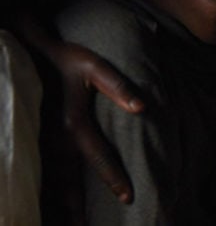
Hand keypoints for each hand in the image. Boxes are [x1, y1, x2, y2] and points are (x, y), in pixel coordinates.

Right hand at [18, 12, 143, 203]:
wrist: (28, 52)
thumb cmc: (66, 59)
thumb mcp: (94, 66)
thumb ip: (118, 86)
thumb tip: (142, 108)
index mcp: (73, 123)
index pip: (98, 157)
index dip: (113, 177)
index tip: (128, 198)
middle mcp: (54, 138)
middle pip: (68, 180)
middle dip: (78, 207)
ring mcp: (38, 140)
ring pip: (49, 180)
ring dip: (59, 204)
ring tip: (70, 225)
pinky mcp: (30, 137)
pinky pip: (37, 171)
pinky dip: (43, 191)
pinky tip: (48, 206)